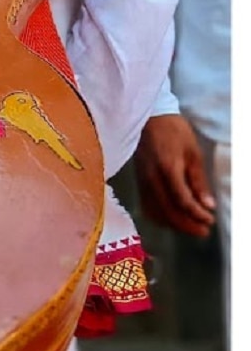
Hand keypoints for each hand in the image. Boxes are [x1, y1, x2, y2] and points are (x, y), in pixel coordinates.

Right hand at [133, 114, 216, 237]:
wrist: (149, 119)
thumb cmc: (174, 132)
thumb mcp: (193, 153)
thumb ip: (199, 181)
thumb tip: (207, 205)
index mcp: (168, 169)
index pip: (183, 200)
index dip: (197, 214)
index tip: (210, 220)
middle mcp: (152, 180)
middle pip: (169, 212)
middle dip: (188, 225)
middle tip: (204, 231)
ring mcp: (143, 182)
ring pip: (157, 213)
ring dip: (175, 225)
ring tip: (191, 227)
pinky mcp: (139, 183)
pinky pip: (148, 207)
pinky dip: (160, 218)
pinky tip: (171, 219)